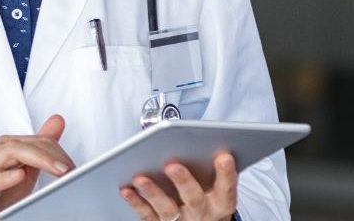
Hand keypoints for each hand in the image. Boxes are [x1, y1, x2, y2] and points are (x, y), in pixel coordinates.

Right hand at [0, 115, 72, 220]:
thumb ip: (41, 147)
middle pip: (25, 144)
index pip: (36, 140)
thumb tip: (57, 121)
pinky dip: (6, 177)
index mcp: (5, 148)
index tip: (73, 166)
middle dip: (51, 154)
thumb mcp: (25, 169)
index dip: (58, 151)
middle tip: (70, 169)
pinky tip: (20, 176)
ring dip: (37, 159)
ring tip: (57, 170)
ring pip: (9, 153)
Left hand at [119, 150, 237, 220]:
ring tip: (140, 178)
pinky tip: (127, 189)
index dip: (226, 174)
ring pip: (168, 209)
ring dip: (153, 193)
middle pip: (194, 199)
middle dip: (183, 181)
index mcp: (220, 202)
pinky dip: (136, 202)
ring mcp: (181, 220)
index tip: (223, 156)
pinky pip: (148, 216)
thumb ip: (210, 169)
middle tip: (172, 165)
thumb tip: (199, 140)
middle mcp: (202, 213)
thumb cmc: (208, 197)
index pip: (227, 189)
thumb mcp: (216, 187)